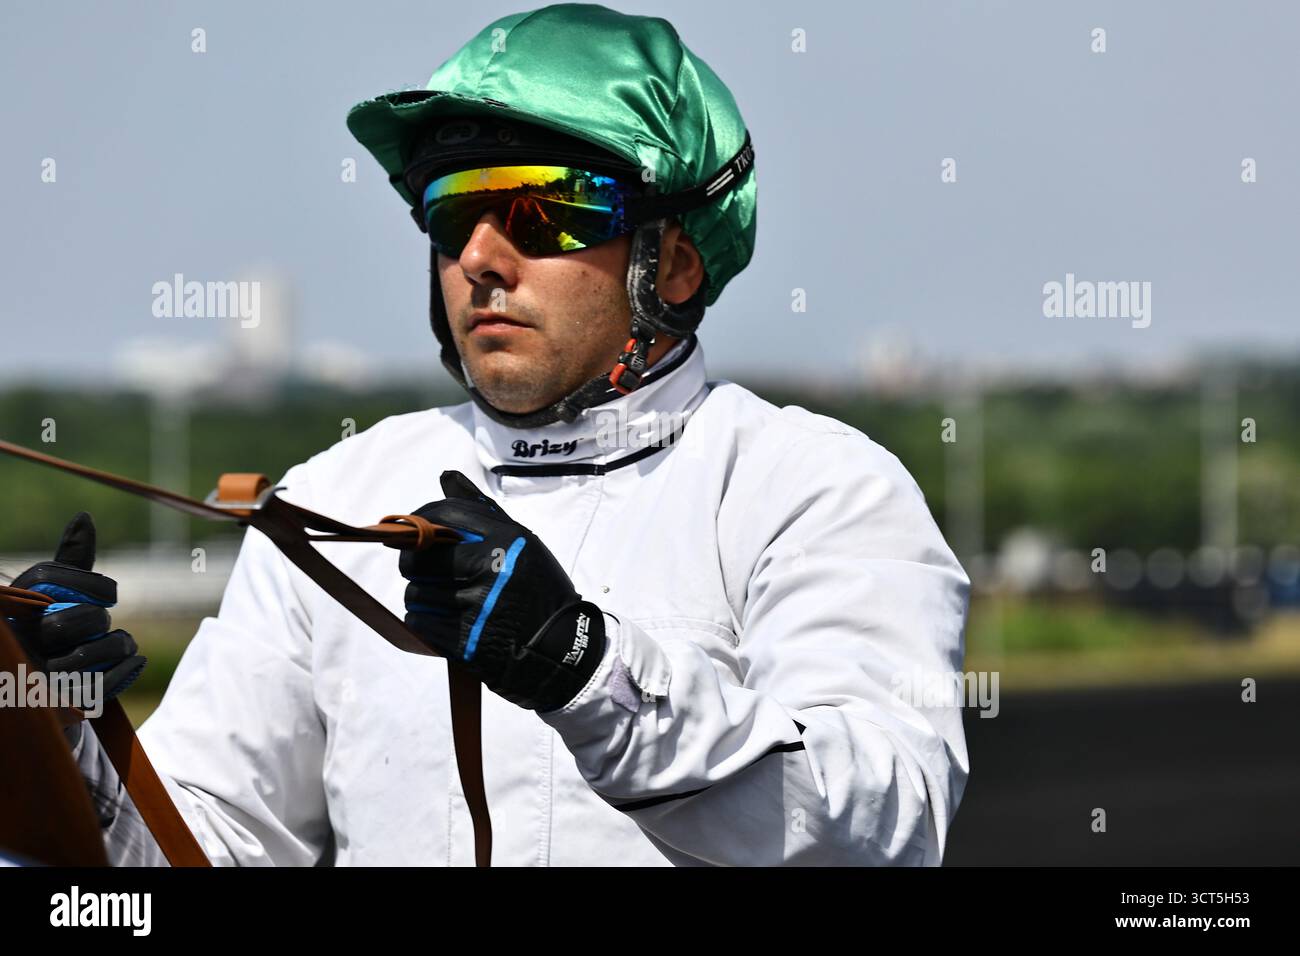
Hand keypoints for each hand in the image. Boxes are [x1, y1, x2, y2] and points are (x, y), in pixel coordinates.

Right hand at [7, 513, 146, 711]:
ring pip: (88, 655)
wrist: (41, 682)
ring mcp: (37, 676)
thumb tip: (84, 517)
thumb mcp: (56, 591)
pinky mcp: (59, 703)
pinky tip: (135, 660)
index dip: (90, 585)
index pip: (51, 581)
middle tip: (107, 621)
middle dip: (101, 618)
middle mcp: (21, 642)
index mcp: (18, 609)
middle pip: (73, 621)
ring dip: (119, 645)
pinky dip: (126, 671)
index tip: (111, 593)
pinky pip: (99, 687)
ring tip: (124, 643)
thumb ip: (71, 560)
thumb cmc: (52, 623)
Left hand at [399, 471, 605, 712]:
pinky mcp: (465, 640)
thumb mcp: (521, 543)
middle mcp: (492, 568)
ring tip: (449, 601)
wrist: (560, 649)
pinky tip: (448, 622)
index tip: (417, 532)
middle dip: (415, 564)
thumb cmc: (538, 591)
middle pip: (420, 556)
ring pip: (415, 591)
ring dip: (423, 596)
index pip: (443, 515)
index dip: (421, 521)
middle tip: (430, 572)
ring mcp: (477, 606)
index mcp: (507, 539)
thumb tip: (446, 476)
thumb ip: (481, 511)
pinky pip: (419, 621)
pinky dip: (426, 622)